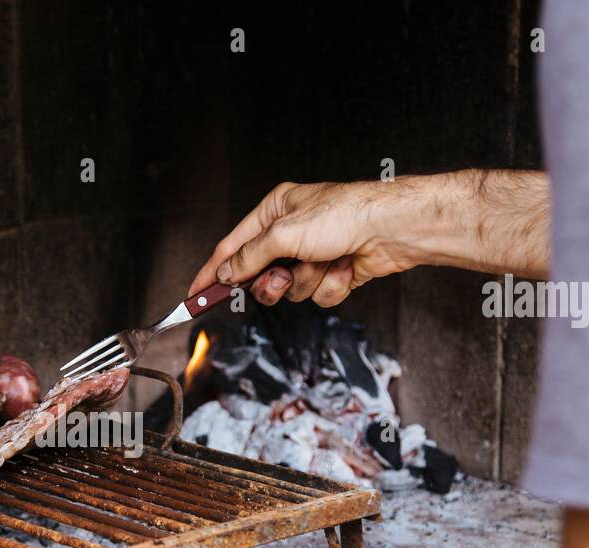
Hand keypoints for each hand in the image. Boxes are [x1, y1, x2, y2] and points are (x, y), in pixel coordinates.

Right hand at [189, 170, 550, 306]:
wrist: (393, 229)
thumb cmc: (346, 215)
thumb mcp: (285, 234)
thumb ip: (250, 257)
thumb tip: (227, 273)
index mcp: (275, 211)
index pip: (232, 247)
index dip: (212, 273)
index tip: (195, 295)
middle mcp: (292, 232)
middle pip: (260, 275)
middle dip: (273, 282)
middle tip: (281, 279)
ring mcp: (314, 254)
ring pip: (290, 289)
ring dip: (308, 282)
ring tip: (325, 264)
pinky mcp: (334, 272)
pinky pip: (318, 295)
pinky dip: (332, 286)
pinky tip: (347, 268)